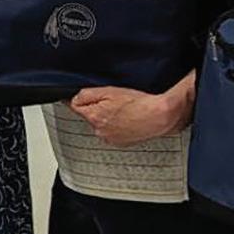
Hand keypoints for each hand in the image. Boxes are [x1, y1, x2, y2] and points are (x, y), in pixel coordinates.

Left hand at [68, 85, 185, 146]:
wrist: (159, 116)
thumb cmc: (139, 103)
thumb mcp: (109, 91)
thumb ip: (86, 94)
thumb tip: (74, 98)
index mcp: (94, 117)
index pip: (74, 107)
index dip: (80, 99)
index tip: (83, 97)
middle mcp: (100, 131)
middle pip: (89, 116)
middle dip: (97, 108)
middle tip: (113, 102)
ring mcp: (110, 139)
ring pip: (101, 124)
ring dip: (108, 118)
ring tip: (124, 110)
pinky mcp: (121, 143)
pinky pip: (113, 131)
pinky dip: (117, 126)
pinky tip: (128, 119)